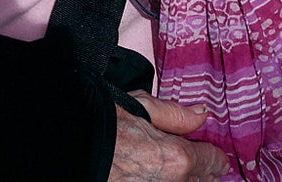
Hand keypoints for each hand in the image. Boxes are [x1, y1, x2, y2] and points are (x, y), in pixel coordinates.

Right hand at [109, 94, 228, 180]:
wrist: (65, 146)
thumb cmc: (101, 120)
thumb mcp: (141, 107)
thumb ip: (176, 115)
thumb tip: (202, 114)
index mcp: (177, 159)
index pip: (212, 162)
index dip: (216, 156)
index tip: (217, 157)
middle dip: (203, 173)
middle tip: (204, 166)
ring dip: (184, 179)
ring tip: (179, 171)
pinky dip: (163, 181)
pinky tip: (155, 174)